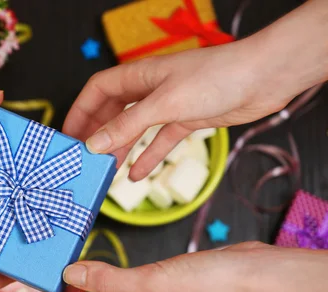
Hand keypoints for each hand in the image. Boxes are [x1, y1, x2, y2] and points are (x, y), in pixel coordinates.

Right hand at [63, 44, 287, 180]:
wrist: (264, 78)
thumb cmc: (216, 78)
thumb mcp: (163, 104)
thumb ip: (127, 125)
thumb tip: (94, 144)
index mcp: (138, 76)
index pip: (97, 91)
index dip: (80, 111)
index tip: (68, 136)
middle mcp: (150, 89)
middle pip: (112, 111)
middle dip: (97, 134)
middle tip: (83, 159)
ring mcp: (168, 105)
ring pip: (134, 129)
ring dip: (120, 149)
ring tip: (105, 170)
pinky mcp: (186, 119)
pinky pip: (159, 141)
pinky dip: (148, 157)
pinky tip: (137, 174)